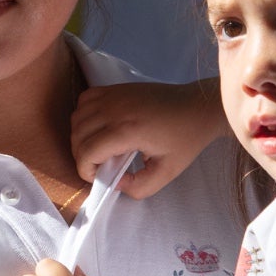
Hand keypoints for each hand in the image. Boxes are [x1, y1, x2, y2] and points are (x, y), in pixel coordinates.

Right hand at [71, 79, 223, 199]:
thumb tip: (116, 183)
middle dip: (82, 157)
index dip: (86, 170)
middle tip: (100, 167)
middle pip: (78, 136)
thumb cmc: (186, 138)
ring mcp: (114, 95)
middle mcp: (115, 110)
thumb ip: (139, 187)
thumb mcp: (167, 172)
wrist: (198, 107)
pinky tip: (99, 128)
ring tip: (98, 149)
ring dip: (81, 138)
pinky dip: (84, 116)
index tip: (100, 177)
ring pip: (77, 118)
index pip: (87, 152)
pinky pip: (85, 101)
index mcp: (128, 130)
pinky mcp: (116, 88)